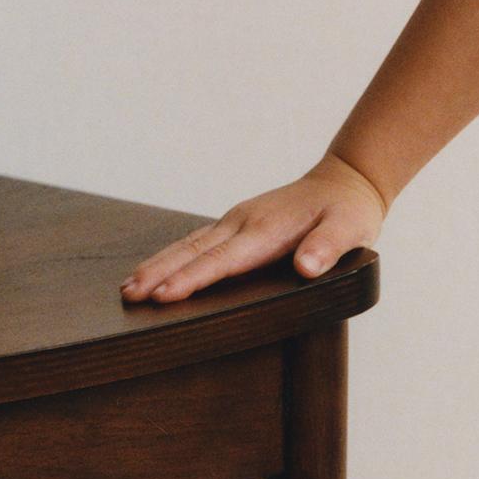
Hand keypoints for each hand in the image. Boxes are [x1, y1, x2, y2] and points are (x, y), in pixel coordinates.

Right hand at [120, 153, 388, 305]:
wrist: (346, 182)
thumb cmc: (348, 212)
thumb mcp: (350, 229)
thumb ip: (328, 248)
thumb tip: (307, 267)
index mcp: (267, 228)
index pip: (223, 259)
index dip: (192, 279)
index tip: (163, 295)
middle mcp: (244, 221)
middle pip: (194, 250)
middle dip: (159, 273)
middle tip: (129, 295)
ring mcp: (237, 220)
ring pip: (189, 244)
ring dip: (158, 264)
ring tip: (129, 287)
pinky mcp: (237, 224)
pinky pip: (197, 241)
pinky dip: (172, 256)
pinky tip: (156, 270)